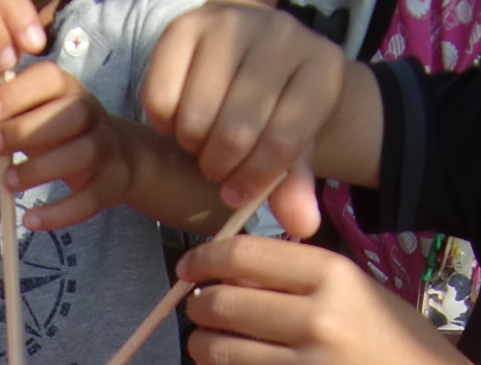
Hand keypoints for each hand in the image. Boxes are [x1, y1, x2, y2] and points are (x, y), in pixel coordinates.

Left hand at [0, 64, 144, 231]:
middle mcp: (92, 113)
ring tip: (9, 182)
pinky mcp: (112, 184)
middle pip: (72, 114)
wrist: (119, 156)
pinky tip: (30, 220)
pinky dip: (59, 213)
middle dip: (28, 128)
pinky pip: (88, 200)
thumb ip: (8, 118)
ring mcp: (107, 148)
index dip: (18, 92)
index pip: (49, 79)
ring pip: (83, 153)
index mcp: (68, 90)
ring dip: (41, 168)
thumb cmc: (62, 133)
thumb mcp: (35, 117)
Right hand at [140, 0, 344, 230]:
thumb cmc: (277, 113)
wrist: (258, 62)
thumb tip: (303, 226)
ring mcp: (231, 22)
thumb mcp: (293, 150)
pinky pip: (159, 97)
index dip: (254, 180)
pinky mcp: (186, 24)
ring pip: (195, 117)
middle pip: (235, 132)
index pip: (282, 141)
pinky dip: (164, 123)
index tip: (239, 192)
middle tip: (217, 165)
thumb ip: (293, 188)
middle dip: (219, 166)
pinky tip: (180, 118)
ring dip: (191, 145)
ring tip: (202, 141)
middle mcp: (280, 34)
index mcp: (320, 68)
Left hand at [177, 236, 478, 364]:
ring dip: (199, 347)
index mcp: (333, 276)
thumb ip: (297, 277)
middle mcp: (321, 320)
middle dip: (198, 306)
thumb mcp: (353, 288)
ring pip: (221, 353)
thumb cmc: (385, 338)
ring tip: (204, 346)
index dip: (204, 259)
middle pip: (224, 304)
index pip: (245, 256)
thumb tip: (224, 272)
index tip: (188, 269)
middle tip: (199, 311)